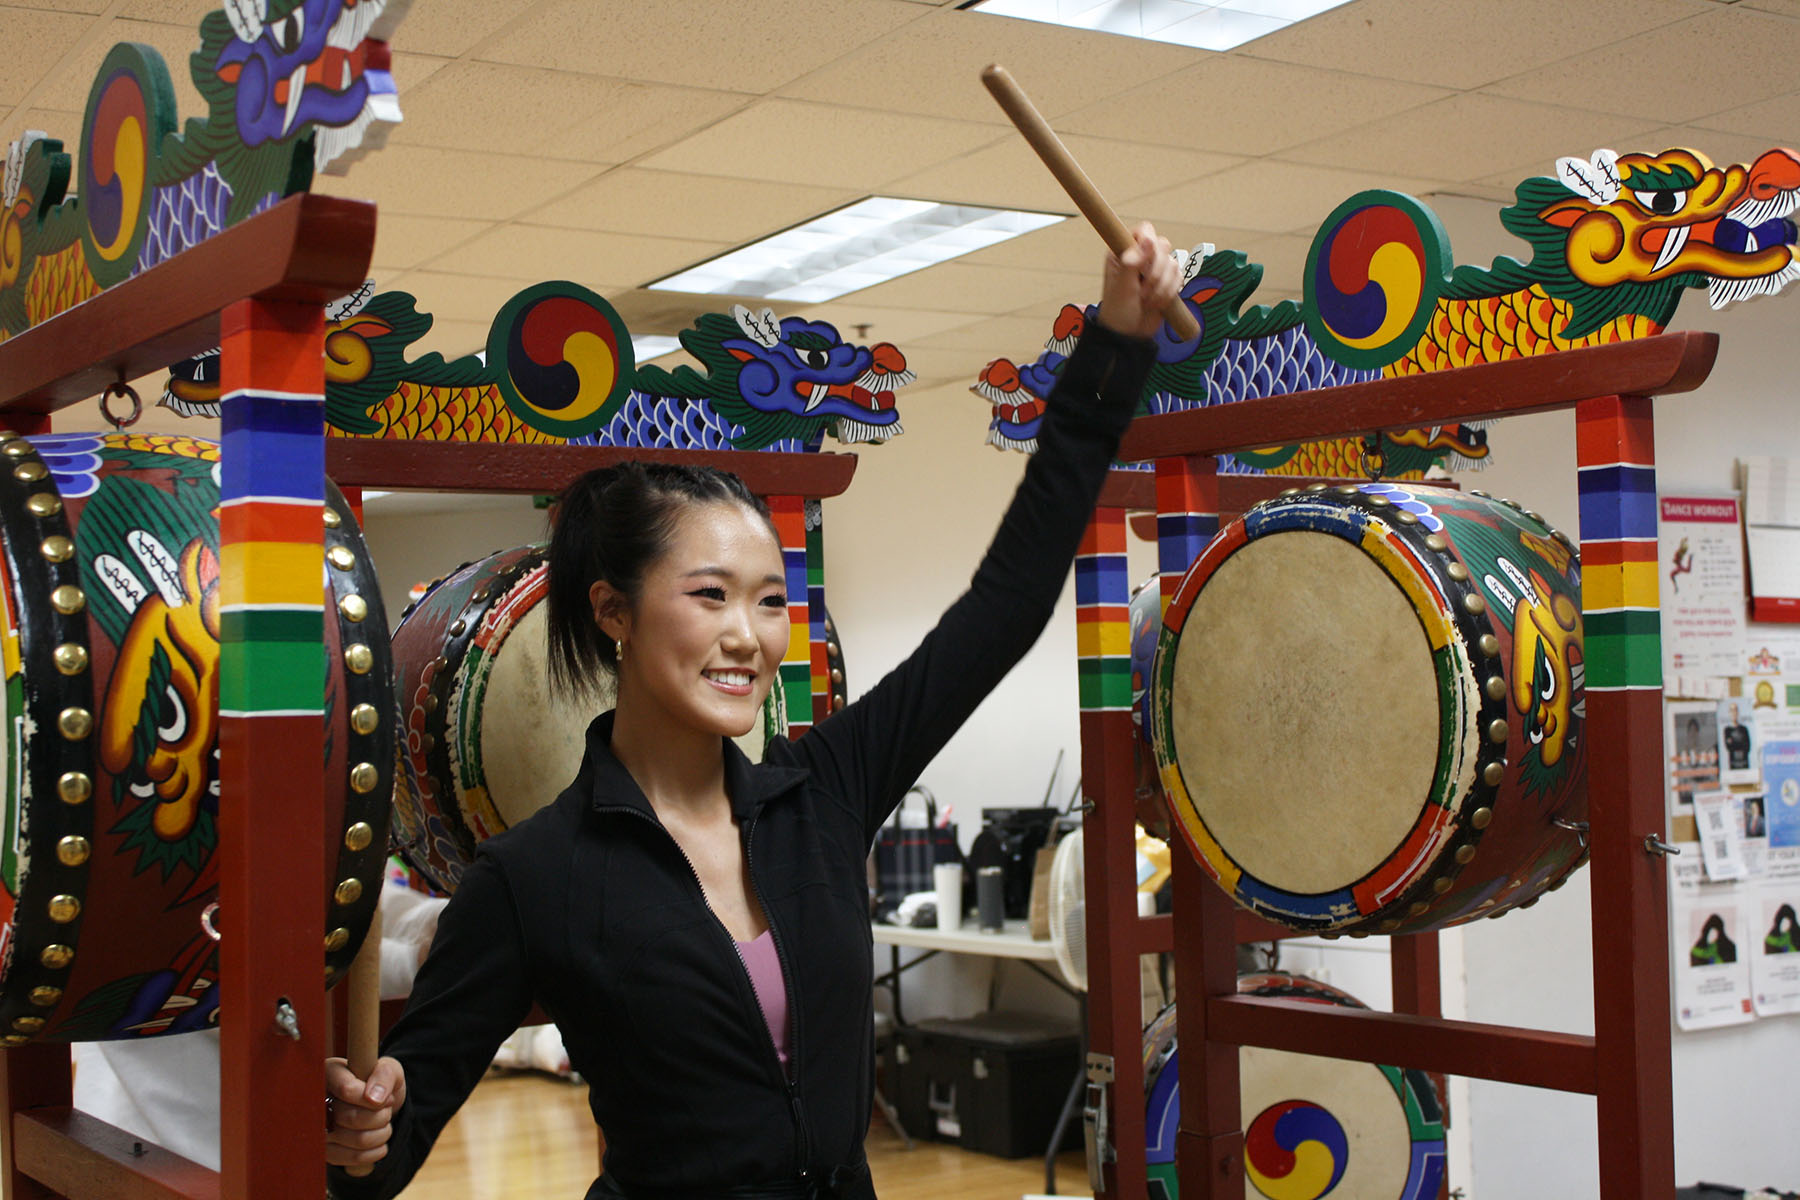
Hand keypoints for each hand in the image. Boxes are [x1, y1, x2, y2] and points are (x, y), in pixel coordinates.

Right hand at [326, 1055, 405, 1169]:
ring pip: (358, 1140)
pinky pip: (356, 1158)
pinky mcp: (327, 1152)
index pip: (347, 1090)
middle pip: (353, 1118)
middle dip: (381, 1116)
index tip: (386, 1098)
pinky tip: (378, 1138)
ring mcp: (320, 1130)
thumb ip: (384, 1075)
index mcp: (329, 1074)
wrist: (377, 1105)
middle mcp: (318, 1102)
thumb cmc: (380, 1083)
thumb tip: (374, 1098)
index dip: (372, 1098)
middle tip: (386, 1110)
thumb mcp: (389, 1070)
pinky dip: (376, 1150)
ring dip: (382, 1133)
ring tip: (382, 1123)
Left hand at [1096, 221, 1179, 340]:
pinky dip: (1169, 292)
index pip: (1144, 230)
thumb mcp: (1122, 287)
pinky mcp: (1168, 281)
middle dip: (1155, 271)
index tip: (1147, 255)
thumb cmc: (1118, 311)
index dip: (1149, 241)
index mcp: (1124, 251)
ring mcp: (1155, 268)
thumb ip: (1132, 262)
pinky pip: (1179, 277)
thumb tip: (1147, 241)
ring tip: (1146, 300)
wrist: (1129, 334)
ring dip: (1161, 286)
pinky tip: (1157, 303)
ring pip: (1173, 263)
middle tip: (1141, 288)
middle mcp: (1141, 256)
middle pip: (1163, 245)